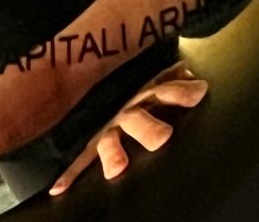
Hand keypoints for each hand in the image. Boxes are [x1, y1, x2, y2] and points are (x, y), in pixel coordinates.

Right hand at [49, 63, 208, 194]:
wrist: (84, 71)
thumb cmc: (131, 83)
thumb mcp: (152, 79)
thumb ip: (172, 81)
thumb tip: (192, 76)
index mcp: (144, 94)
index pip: (164, 91)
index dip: (180, 91)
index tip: (199, 91)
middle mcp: (126, 110)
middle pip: (138, 119)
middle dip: (149, 128)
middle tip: (164, 137)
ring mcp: (108, 125)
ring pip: (109, 140)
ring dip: (113, 154)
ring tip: (117, 169)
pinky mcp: (92, 140)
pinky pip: (79, 158)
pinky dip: (69, 173)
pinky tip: (58, 188)